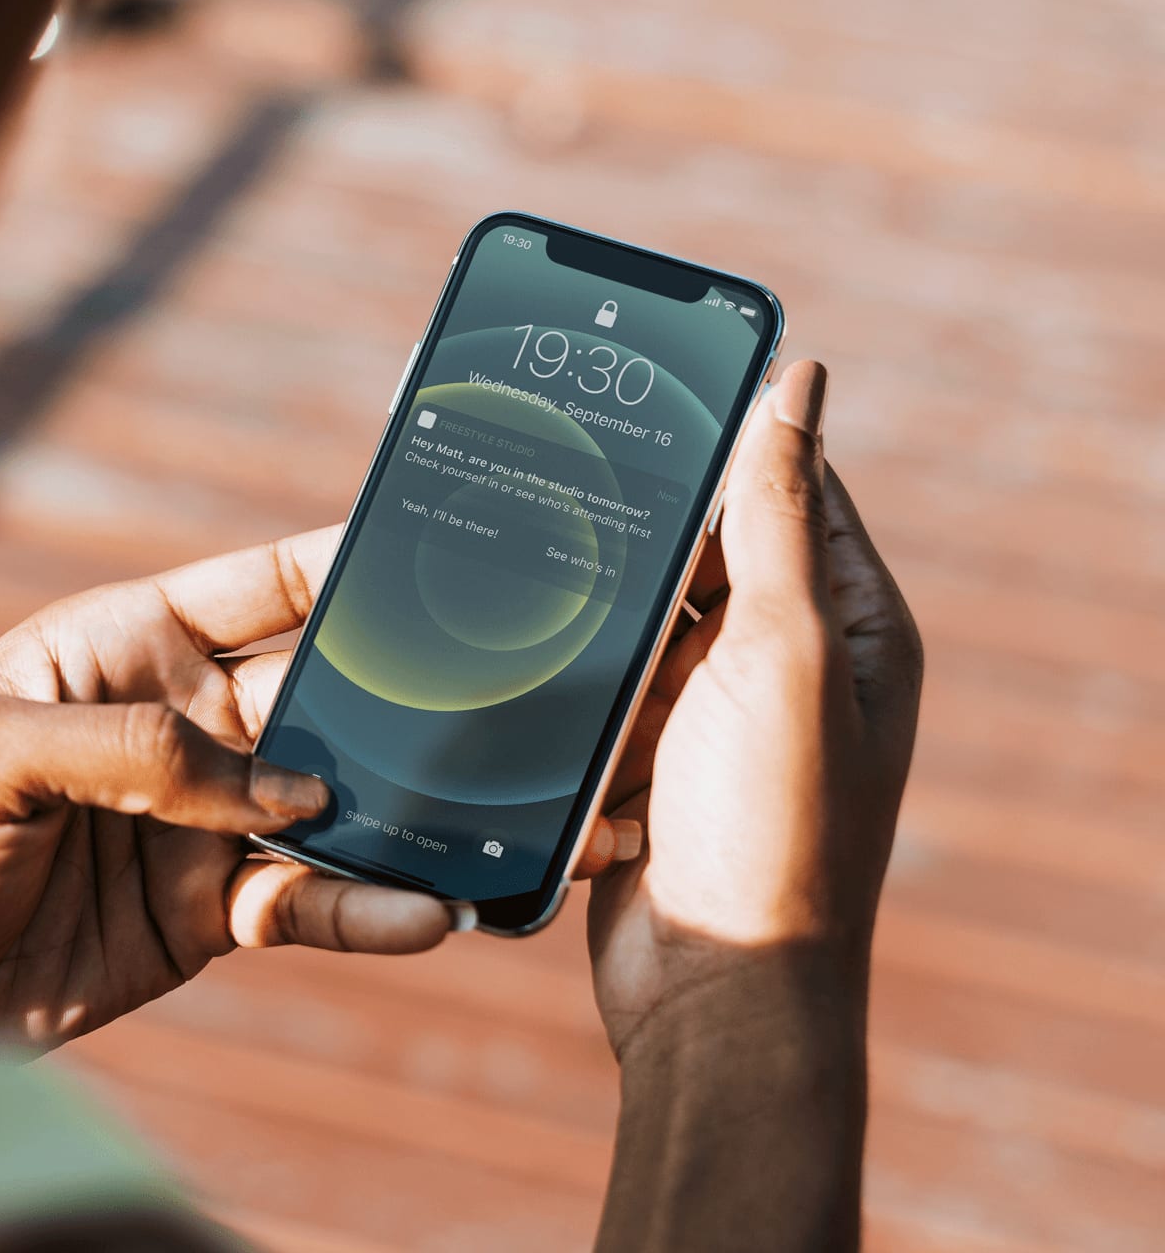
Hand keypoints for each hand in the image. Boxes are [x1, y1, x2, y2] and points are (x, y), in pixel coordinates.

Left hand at [0, 534, 530, 1045]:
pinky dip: (371, 907)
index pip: (264, 587)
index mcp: (126, 646)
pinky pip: (310, 899)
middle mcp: (183, 723)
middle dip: (420, 696)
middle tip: (527, 698)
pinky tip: (427, 914)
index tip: (451, 550)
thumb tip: (286, 785)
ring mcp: (205, 820)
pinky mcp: (211, 912)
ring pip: (340, 802)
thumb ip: (135, 749)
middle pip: (328, 696)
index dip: (352, 564)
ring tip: (521, 819)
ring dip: (423, 811)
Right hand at [586, 360, 923, 1055]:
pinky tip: (513, 641)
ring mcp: (715, 717)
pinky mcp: (647, 762)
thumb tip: (799, 381)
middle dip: (638, 530)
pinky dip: (568, 671)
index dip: (729, 436)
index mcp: (854, 627)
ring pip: (638, 618)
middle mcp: (791, 665)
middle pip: (702, 552)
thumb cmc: (772, 827)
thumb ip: (780, 516)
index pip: (794, 489)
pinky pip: (600, 686)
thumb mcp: (786, 652)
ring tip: (521, 555)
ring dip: (595, 606)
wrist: (711, 986)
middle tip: (553, 469)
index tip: (647, 388)